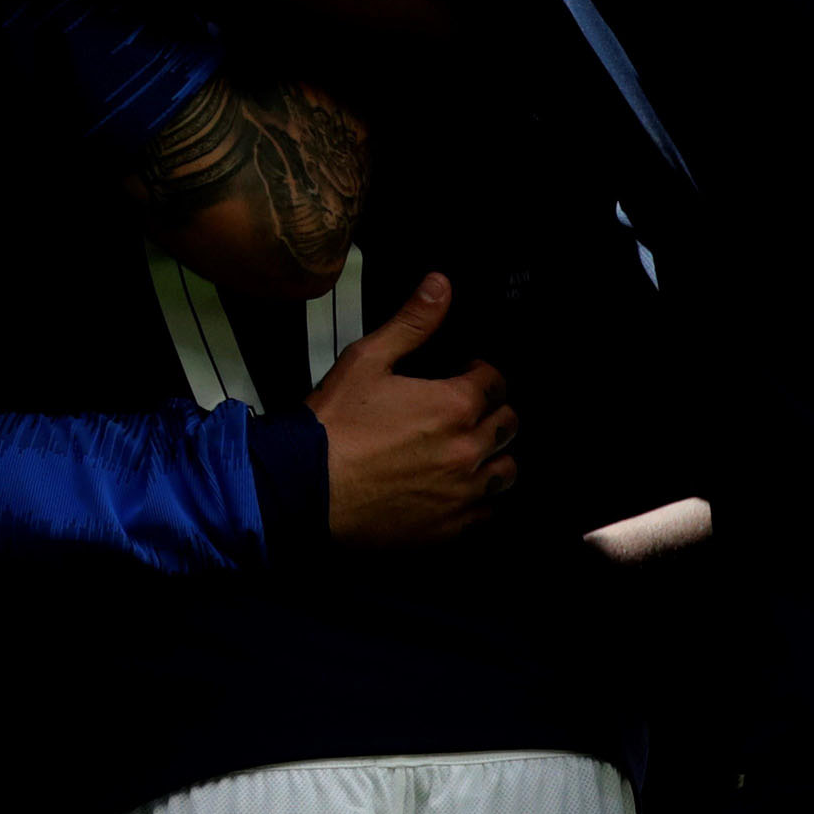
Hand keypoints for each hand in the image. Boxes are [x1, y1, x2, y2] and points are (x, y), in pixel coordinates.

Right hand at [305, 273, 518, 544]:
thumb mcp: (367, 359)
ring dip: (495, 456)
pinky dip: (480, 497)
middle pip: (509, 425)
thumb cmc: (333, 425)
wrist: (305, 487)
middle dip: (493, 411)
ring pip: (508, 471)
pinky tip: (458, 487)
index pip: (495, 381)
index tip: (466, 373)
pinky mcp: (449, 527)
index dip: (481, 372)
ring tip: (470, 449)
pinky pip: (487, 511)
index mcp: (454, 405)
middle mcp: (468, 450)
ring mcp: (462, 493)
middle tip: (468, 409)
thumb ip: (412, 323)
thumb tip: (440, 286)